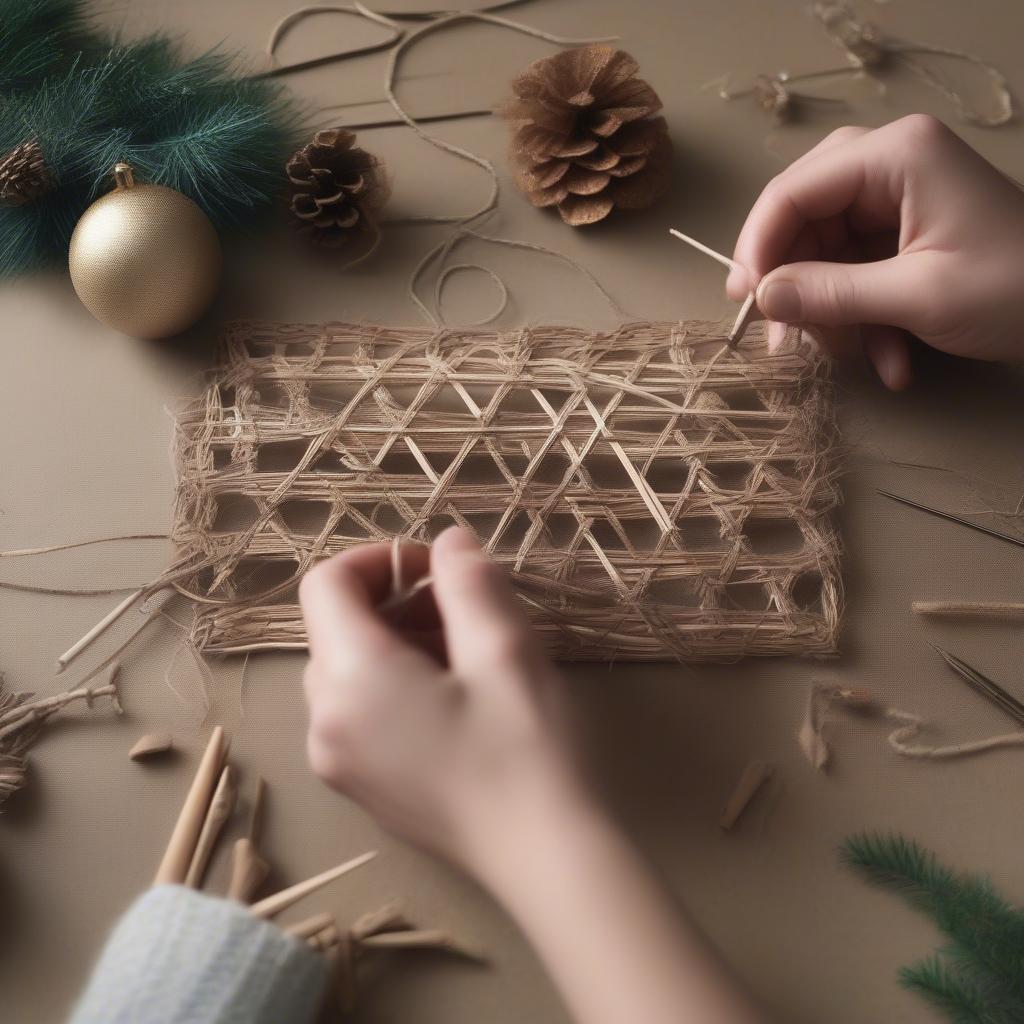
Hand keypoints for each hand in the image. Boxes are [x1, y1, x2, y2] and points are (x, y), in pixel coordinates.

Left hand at [299, 526, 586, 880]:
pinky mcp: (359, 785)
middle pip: (336, 628)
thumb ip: (468, 579)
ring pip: (347, 669)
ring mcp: (336, 760)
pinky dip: (394, 685)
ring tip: (468, 657)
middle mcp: (323, 720)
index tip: (439, 569)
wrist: (543, 856)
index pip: (326, 585)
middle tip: (466, 616)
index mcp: (349, 679)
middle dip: (396, 604)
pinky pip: (357, 711)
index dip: (379, 559)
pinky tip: (455, 700)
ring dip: (399, 643)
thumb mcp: (504, 647)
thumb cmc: (525, 747)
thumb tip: (448, 542)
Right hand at [726, 114, 1023, 389]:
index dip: (758, 248)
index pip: (793, 192)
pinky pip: (858, 271)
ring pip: (827, 251)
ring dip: (833, 313)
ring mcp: (901, 199)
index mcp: (896, 156)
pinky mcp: (908, 233)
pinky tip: (890, 361)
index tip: (744, 304)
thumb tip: (761, 298)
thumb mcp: (917, 297)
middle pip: (805, 217)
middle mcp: (892, 165)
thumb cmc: (1015, 291)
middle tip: (779, 335)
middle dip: (794, 281)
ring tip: (851, 359)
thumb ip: (831, 294)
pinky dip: (865, 319)